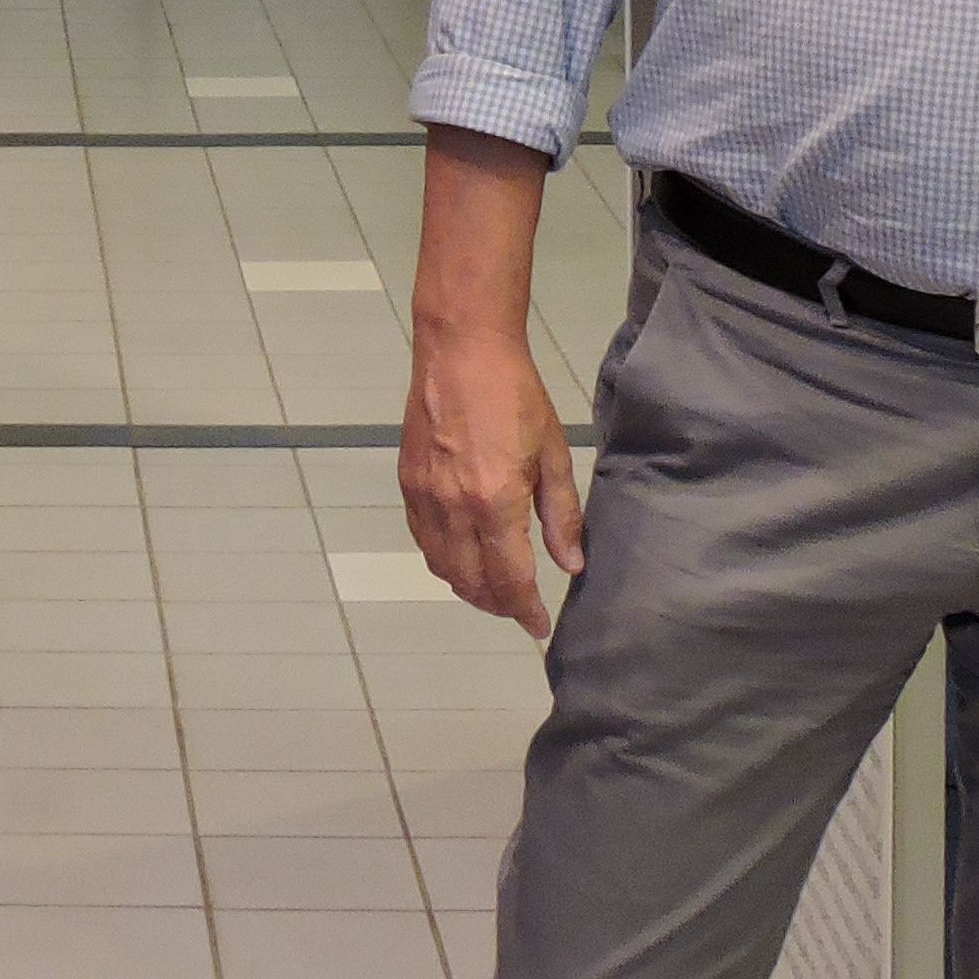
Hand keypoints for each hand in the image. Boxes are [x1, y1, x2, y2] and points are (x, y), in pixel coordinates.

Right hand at [399, 321, 584, 637]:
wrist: (460, 352)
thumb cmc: (515, 396)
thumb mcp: (553, 454)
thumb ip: (561, 515)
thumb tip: (570, 564)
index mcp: (494, 503)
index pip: (509, 579)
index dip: (526, 611)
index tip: (540, 627)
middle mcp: (453, 509)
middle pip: (471, 582)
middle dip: (498, 605)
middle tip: (520, 609)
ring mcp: (424, 497)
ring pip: (441, 567)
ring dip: (467, 588)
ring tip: (493, 590)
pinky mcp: (408, 483)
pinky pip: (422, 540)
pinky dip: (443, 560)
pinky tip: (462, 556)